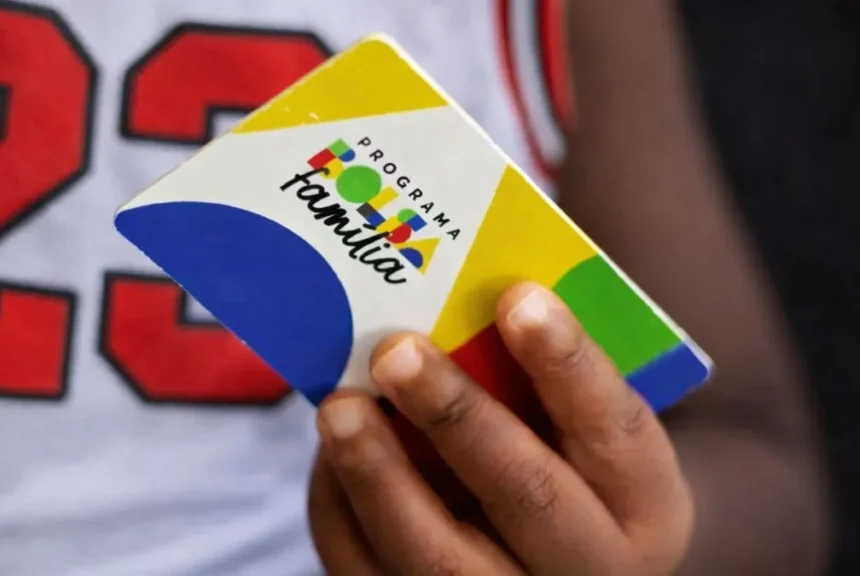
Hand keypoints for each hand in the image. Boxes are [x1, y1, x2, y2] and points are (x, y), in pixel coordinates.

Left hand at [308, 282, 693, 574]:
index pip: (617, 430)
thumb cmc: (561, 469)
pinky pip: (371, 573)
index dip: (568, 361)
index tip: (518, 298)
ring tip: (341, 407)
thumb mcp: (580, 436)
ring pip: (436, 558)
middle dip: (457, 416)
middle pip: (527, 496)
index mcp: (642, 506)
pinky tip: (333, 454)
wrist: (545, 564)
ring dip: (379, 474)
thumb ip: (538, 383)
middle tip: (397, 352)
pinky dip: (342, 509)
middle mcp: (587, 568)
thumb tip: (455, 305)